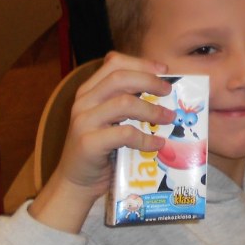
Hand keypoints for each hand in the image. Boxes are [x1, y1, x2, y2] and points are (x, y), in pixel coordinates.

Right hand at [30, 53, 172, 231]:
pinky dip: (146, 138)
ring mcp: (83, 122)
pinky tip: (157, 143)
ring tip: (168, 118)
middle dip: (149, 81)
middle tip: (168, 91)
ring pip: (124, 103)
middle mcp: (83, 102)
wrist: (75, 182)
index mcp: (88, 91)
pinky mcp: (88, 144)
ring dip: (152, 110)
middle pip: (120, 78)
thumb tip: (164, 88)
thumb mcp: (110, 118)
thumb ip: (126, 100)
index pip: (114, 63)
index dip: (141, 63)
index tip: (164, 69)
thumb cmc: (101, 148)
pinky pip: (125, 134)